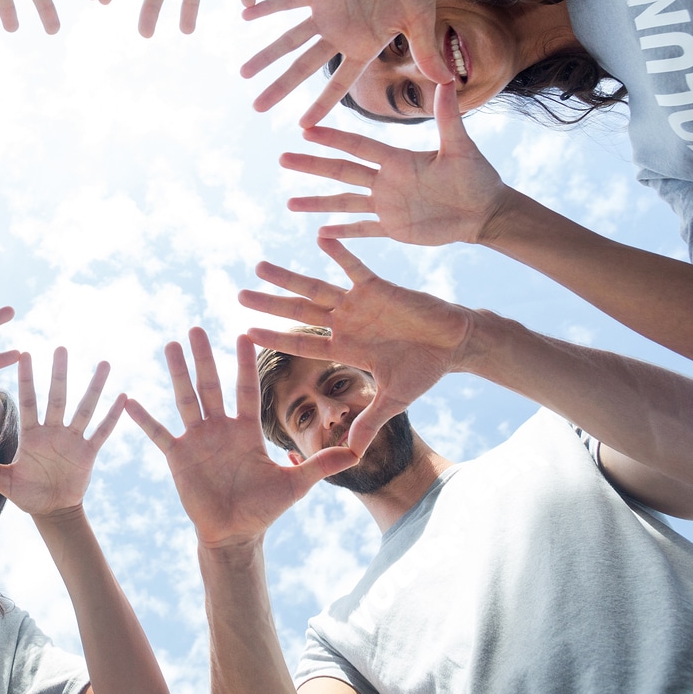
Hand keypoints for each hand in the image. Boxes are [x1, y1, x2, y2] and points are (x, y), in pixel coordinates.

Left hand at [0, 349, 123, 517]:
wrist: (52, 511)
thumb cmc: (25, 494)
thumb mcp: (0, 479)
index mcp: (31, 435)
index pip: (29, 401)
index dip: (28, 379)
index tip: (26, 354)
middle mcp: (53, 431)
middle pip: (57, 397)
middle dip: (59, 374)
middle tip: (62, 348)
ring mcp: (72, 440)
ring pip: (84, 408)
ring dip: (94, 387)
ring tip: (104, 364)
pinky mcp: (88, 452)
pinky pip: (101, 431)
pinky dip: (111, 417)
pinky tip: (122, 398)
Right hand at [125, 329, 356, 550]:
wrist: (234, 534)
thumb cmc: (264, 508)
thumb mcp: (295, 485)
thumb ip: (320, 465)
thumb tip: (357, 453)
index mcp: (246, 430)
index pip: (246, 389)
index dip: (245, 364)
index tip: (244, 334)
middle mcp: (220, 428)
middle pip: (210, 385)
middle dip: (204, 357)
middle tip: (195, 328)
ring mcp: (197, 440)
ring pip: (185, 399)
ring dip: (177, 373)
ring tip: (169, 346)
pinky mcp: (177, 457)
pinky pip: (158, 433)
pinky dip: (144, 418)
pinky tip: (129, 400)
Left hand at [239, 241, 475, 457]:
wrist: (455, 345)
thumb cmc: (424, 371)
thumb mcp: (394, 401)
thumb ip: (370, 424)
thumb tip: (351, 455)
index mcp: (344, 349)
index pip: (301, 344)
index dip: (274, 339)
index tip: (244, 333)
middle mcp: (345, 323)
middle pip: (298, 313)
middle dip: (269, 304)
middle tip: (238, 295)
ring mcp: (358, 304)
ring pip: (315, 288)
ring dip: (288, 278)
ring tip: (259, 266)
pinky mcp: (378, 287)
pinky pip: (353, 267)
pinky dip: (338, 253)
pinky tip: (318, 238)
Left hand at [242, 0, 450, 124]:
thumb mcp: (422, 19)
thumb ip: (426, 51)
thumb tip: (448, 83)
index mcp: (365, 46)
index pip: (339, 82)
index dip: (321, 104)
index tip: (302, 126)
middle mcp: (341, 34)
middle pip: (304, 67)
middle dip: (281, 88)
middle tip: (257, 108)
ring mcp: (328, 12)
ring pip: (290, 39)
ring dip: (267, 55)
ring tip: (243, 73)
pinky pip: (288, 1)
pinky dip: (268, 7)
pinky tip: (245, 17)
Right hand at [286, 82, 508, 244]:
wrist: (486, 211)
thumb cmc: (477, 176)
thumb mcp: (461, 146)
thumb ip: (448, 117)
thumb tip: (447, 78)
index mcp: (398, 160)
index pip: (358, 146)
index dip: (332, 139)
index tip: (305, 129)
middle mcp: (386, 180)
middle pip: (341, 171)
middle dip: (312, 166)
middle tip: (282, 159)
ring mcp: (386, 205)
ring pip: (344, 202)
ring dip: (317, 203)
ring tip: (289, 203)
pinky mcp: (393, 228)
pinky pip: (363, 230)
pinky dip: (343, 233)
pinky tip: (321, 234)